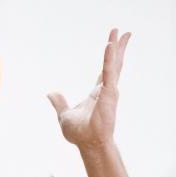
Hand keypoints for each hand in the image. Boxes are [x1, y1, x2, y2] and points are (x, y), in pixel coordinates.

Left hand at [47, 29, 130, 150]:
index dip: (110, 57)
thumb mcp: (64, 114)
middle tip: (125, 32)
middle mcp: (106, 90)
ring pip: (114, 65)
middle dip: (119, 47)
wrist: (87, 144)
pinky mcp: (109, 94)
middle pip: (115, 64)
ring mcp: (109, 91)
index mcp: (98, 93)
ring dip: (117, 48)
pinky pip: (108, 72)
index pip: (106, 70)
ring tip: (121, 33)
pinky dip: (109, 59)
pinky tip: (110, 46)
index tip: (114, 44)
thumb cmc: (79, 133)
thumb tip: (50, 93)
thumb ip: (59, 102)